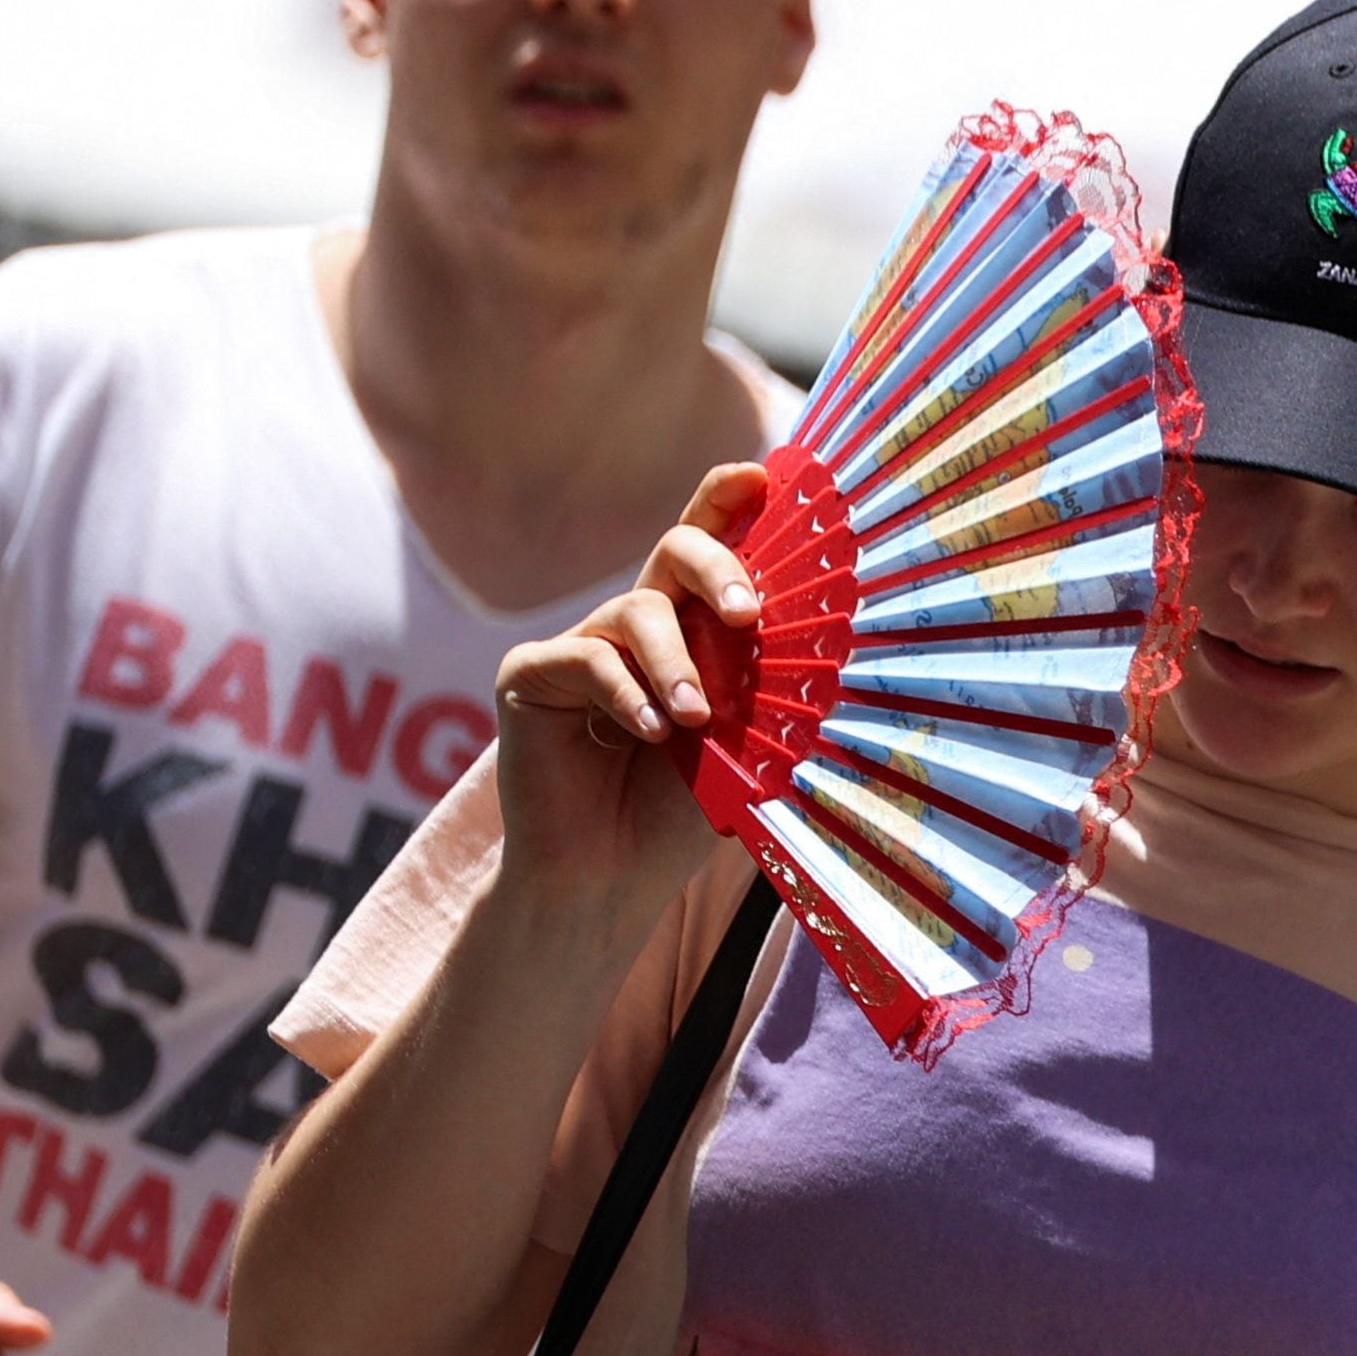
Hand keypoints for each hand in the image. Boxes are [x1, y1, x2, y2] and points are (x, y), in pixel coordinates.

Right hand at [490, 461, 768, 907]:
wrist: (607, 880)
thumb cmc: (677, 813)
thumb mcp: (738, 741)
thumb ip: (760, 685)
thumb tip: (826, 638)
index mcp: (688, 628)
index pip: (709, 544)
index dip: (729, 500)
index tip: (765, 476)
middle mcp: (633, 622)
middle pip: (676, 553)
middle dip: (719, 569)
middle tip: (747, 615)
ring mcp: (579, 644)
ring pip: (637, 612)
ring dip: (676, 664)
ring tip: (694, 720)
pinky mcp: (530, 673)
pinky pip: (584, 658)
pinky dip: (624, 693)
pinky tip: (647, 734)